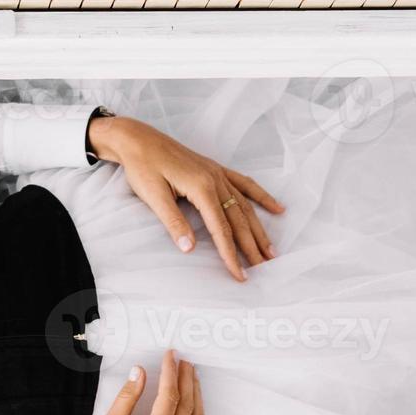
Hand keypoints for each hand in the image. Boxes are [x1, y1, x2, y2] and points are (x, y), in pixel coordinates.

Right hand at [44, 349, 207, 414]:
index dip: (170, 374)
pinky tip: (193, 407)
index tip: (170, 356)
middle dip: (186, 381)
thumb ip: (127, 399)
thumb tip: (140, 372)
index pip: (168, 399)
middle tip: (183, 362)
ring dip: (196, 398)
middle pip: (186, 408)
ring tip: (190, 379)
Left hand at [88, 112, 285, 281]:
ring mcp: (218, 174)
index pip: (221, 229)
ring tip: (271, 251)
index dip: (230, 255)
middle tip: (264, 269)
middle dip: (252, 247)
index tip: (239, 275)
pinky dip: (262, 197)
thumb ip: (173, 222)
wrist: (138, 140)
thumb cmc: (142, 167)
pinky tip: (277, 208)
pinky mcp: (215, 170)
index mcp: (202, 188)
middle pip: (239, 220)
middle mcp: (216, 180)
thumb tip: (189, 249)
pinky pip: (245, 185)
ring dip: (259, 229)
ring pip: (245, 206)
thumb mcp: (153, 196)